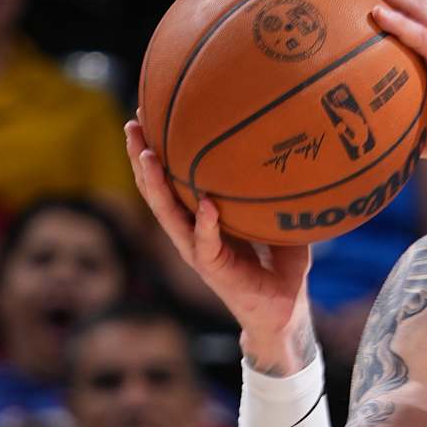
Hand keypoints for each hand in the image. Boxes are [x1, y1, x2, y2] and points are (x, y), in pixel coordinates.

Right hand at [126, 121, 312, 367]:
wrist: (284, 312)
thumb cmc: (282, 266)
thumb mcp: (279, 221)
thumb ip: (277, 192)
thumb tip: (295, 152)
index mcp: (201, 218)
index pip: (171, 179)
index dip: (157, 149)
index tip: (146, 114)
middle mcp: (192, 232)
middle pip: (156, 190)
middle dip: (140, 157)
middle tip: (132, 124)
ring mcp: (199, 251)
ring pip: (167, 215)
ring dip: (155, 185)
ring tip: (146, 155)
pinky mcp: (213, 270)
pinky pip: (205, 244)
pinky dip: (205, 225)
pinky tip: (206, 204)